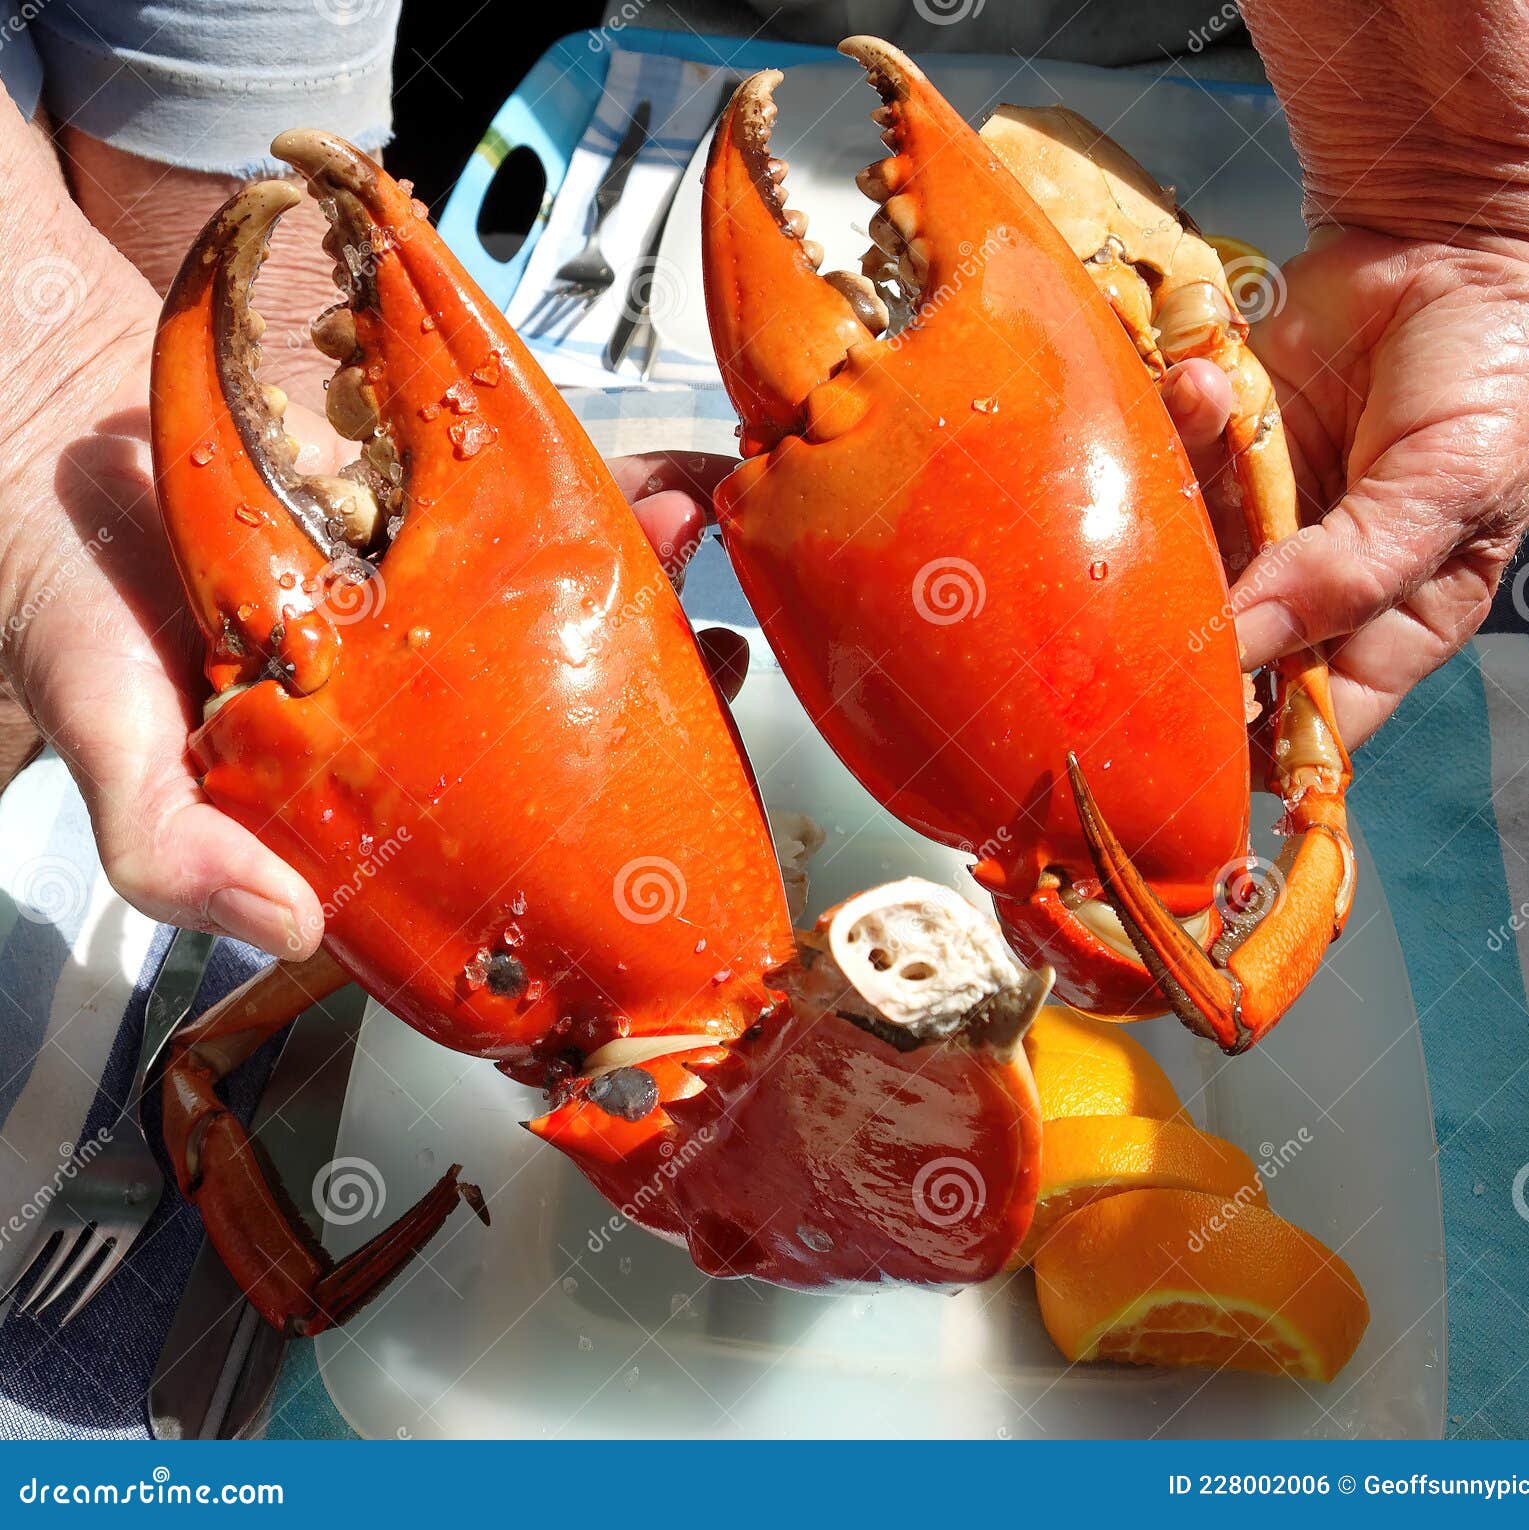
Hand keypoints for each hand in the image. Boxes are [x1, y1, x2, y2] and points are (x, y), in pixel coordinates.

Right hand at [0, 309, 729, 956]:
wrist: (47, 420)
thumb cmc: (67, 587)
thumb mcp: (104, 732)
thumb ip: (172, 842)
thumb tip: (282, 933)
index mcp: (361, 768)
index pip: (490, 826)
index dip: (580, 834)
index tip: (662, 817)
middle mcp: (415, 686)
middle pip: (561, 711)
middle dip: (655, 697)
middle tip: (716, 673)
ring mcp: (433, 589)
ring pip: (571, 603)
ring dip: (650, 584)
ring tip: (700, 558)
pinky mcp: (434, 494)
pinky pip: (542, 502)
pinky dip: (606, 488)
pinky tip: (662, 477)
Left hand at [1159, 229, 1528, 746]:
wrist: (1463, 233)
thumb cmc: (1495, 372)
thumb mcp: (1449, 488)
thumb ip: (1351, 575)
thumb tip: (1246, 646)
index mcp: (1391, 619)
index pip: (1312, 714)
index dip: (1255, 735)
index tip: (1192, 728)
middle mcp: (1313, 581)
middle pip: (1225, 647)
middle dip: (1186, 621)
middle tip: (1142, 591)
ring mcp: (1262, 514)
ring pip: (1184, 556)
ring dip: (1174, 505)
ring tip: (1206, 421)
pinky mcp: (1224, 446)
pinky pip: (1172, 462)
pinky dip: (1175, 423)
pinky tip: (1201, 380)